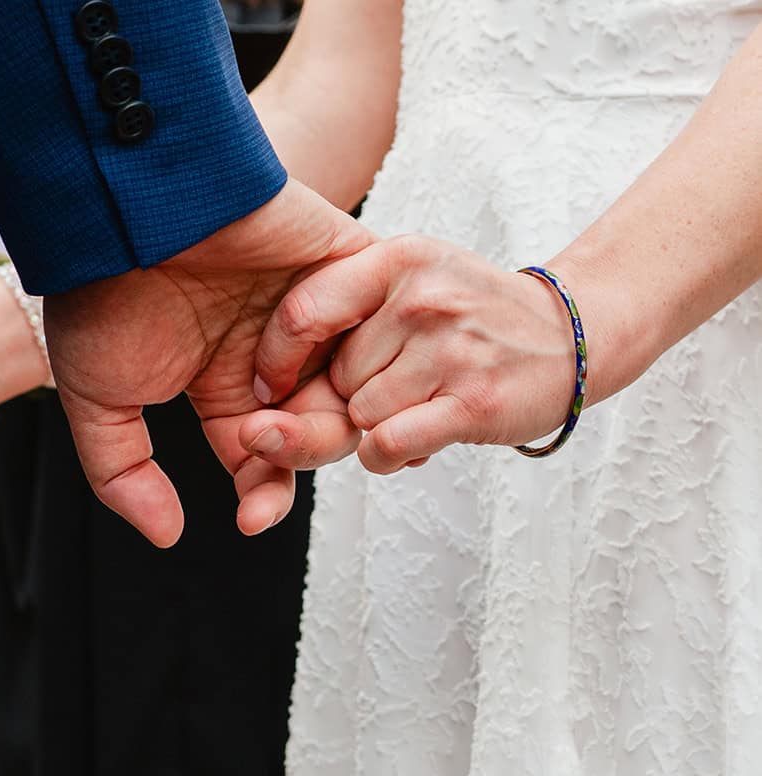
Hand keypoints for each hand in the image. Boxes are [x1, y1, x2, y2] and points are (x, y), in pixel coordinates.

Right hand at [44, 180, 373, 546]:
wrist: (123, 206)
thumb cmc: (102, 295)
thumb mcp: (100, 399)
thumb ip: (125, 472)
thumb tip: (166, 535)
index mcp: (223, 383)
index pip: (264, 456)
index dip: (265, 493)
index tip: (253, 519)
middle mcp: (272, 350)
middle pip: (316, 428)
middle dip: (297, 452)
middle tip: (265, 440)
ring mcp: (310, 307)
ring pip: (354, 382)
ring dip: (332, 409)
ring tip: (298, 411)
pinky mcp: (343, 261)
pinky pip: (377, 315)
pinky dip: (364, 343)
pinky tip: (342, 368)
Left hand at [248, 235, 581, 473]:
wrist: (570, 336)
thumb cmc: (470, 314)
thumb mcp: (411, 278)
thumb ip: (346, 307)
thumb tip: (268, 381)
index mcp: (397, 259)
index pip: (302, 312)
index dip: (276, 358)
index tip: (275, 384)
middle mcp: (423, 298)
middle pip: (335, 376)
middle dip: (350, 396)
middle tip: (395, 388)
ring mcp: (450, 349)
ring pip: (360, 415)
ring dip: (377, 426)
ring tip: (421, 405)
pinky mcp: (473, 402)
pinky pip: (387, 444)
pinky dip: (387, 455)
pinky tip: (414, 440)